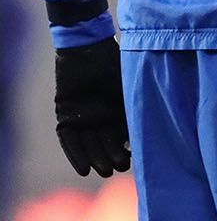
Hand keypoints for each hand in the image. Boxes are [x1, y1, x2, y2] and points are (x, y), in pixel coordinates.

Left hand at [54, 38, 130, 177]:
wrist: (86, 48)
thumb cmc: (113, 66)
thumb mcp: (129, 90)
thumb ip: (135, 111)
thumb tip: (146, 136)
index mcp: (118, 111)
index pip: (123, 139)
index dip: (126, 152)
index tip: (131, 161)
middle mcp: (101, 117)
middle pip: (105, 145)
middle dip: (111, 158)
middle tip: (116, 168)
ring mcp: (83, 117)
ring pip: (89, 145)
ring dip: (95, 159)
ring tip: (102, 171)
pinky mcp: (66, 115)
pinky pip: (69, 140)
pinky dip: (75, 154)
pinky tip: (83, 170)